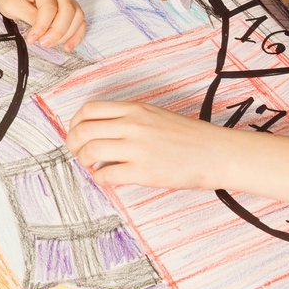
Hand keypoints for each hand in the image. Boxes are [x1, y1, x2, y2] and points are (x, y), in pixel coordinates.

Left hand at [0, 0, 85, 49]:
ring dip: (67, 34)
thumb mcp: (10, 4)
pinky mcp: (68, 5)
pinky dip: (76, 34)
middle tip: (43, 43)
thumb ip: (28, 15)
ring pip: (77, 15)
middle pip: (68, 10)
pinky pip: (79, 20)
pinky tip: (68, 46)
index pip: (49, 6)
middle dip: (57, 31)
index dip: (42, 26)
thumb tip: (42, 31)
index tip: (32, 39)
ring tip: (50, 43)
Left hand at [66, 99, 225, 189]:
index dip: (75, 122)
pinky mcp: (143, 172)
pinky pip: (106, 175)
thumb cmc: (188, 136)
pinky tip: (107, 179)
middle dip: (73, 143)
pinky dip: (100, 179)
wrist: (215, 153)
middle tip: (77, 152)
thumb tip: (101, 130)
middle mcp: (132, 125)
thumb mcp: (155, 115)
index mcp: (134, 109)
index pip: (89, 110)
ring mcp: (137, 148)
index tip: (76, 132)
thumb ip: (128, 118)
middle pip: (83, 131)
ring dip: (84, 161)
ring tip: (92, 166)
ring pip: (90, 152)